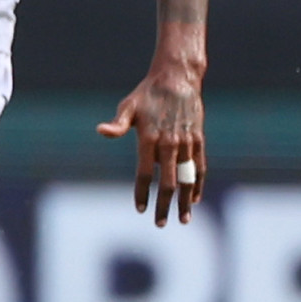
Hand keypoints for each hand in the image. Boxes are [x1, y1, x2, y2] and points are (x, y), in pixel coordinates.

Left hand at [97, 66, 204, 225]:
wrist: (177, 78)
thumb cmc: (147, 95)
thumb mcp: (128, 107)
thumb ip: (117, 125)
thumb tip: (100, 131)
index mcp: (149, 138)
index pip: (145, 174)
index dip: (142, 193)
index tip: (140, 209)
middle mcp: (169, 143)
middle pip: (168, 182)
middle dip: (163, 205)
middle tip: (159, 223)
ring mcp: (186, 142)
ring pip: (187, 178)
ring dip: (185, 201)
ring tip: (183, 219)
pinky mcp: (198, 139)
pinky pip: (200, 167)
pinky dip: (198, 184)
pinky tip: (195, 200)